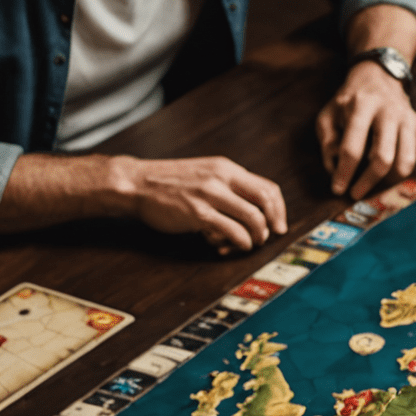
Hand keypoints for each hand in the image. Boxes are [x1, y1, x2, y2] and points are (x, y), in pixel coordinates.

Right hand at [113, 155, 287, 254]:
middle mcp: (222, 178)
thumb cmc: (169, 183)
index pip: (268, 188)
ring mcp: (210, 194)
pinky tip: (228, 247)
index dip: (279, 211)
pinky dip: (238, 243)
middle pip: (266, 203)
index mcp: (226, 168)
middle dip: (272, 225)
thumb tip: (252, 209)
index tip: (278, 226)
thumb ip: (227, 186)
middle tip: (265, 239)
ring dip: (255, 237)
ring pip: (253, 219)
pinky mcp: (198, 212)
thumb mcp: (204, 174)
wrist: (136, 183)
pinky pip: (232, 231)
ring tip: (244, 243)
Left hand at [317, 61, 415, 200]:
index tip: (338, 189)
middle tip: (357, 193)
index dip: (345, 173)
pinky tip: (397, 174)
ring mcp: (409, 119)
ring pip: (406, 163)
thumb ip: (327, 140)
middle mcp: (389, 111)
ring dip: (390, 181)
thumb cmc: (351, 101)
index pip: (352, 147)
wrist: (379, 76)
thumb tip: (334, 169)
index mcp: (362, 105)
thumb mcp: (329, 113)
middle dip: (368, 182)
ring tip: (378, 183)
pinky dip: (413, 173)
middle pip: (383, 159)